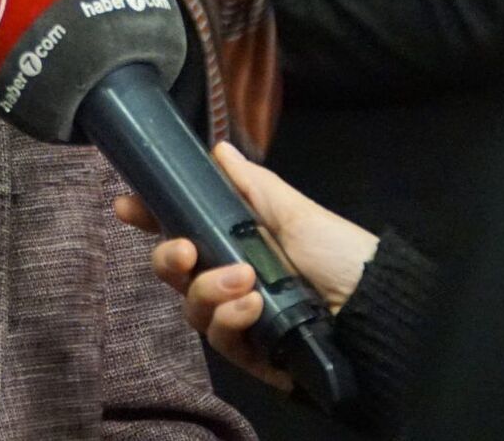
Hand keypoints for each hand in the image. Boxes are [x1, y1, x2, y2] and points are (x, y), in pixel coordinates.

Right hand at [113, 141, 379, 390]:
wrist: (376, 307)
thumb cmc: (339, 253)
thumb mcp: (294, 211)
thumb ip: (250, 185)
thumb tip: (219, 149)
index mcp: (236, 243)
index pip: (182, 231)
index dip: (151, 219)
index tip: (127, 205)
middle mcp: (231, 281)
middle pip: (176, 275)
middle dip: (169, 259)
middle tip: (184, 250)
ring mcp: (240, 320)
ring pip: (193, 309)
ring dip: (209, 290)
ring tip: (244, 281)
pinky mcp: (252, 354)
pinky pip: (221, 340)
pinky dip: (229, 320)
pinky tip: (251, 307)